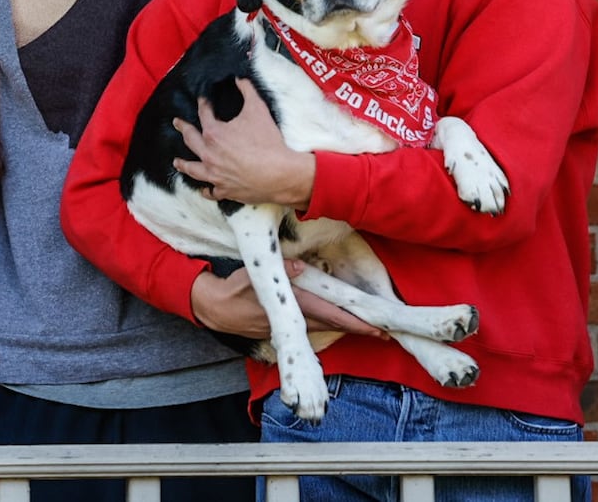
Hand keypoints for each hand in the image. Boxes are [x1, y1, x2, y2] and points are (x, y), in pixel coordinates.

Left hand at [171, 82, 314, 209]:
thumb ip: (247, 91)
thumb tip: (240, 78)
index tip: (203, 100)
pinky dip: (206, 190)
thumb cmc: (268, 142)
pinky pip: (211, 191)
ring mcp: (215, 174)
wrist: (280, 173)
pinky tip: (204, 189)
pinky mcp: (225, 190)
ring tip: (177, 162)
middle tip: (177, 123)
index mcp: (214, 134)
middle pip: (191, 140)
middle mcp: (209, 154)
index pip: (204, 114)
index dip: (203, 105)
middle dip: (183, 129)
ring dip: (184, 164)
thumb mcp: (258, 110)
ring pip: (193, 169)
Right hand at [189, 263, 381, 338]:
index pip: (329, 315)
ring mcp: (289, 326)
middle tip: (383, 332)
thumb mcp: (251, 276)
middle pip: (333, 325)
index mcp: (292, 307)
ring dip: (344, 327)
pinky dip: (328, 324)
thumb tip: (298, 265)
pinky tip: (335, 321)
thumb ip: (276, 271)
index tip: (375, 327)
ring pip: (324, 327)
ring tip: (365, 327)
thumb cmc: (231, 291)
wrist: (215, 311)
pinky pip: (312, 326)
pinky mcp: (284, 326)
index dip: (353, 322)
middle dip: (357, 328)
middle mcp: (294, 320)